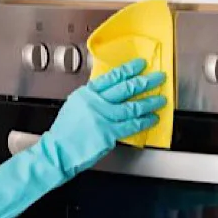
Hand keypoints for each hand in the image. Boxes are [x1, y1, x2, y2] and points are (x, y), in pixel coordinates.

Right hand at [0, 57, 165, 217]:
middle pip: (125, 88)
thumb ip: (91, 102)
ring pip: (132, 106)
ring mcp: (102, 117)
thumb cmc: (63, 135)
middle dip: (144, 82)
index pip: (110, 77)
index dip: (128, 70)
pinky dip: (144, 121)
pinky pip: (131, 125)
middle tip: (157, 77)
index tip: (139, 65)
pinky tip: (152, 118)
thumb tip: (110, 98)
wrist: (56, 152)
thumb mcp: (74, 109)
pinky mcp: (108, 132)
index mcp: (85, 95)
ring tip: (160, 99)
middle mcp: (94, 103)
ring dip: (149, 102)